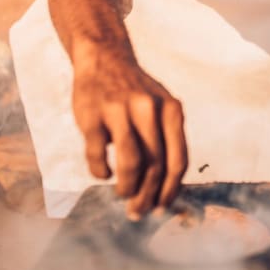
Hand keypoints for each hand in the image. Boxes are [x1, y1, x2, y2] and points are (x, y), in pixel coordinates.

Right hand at [72, 51, 187, 218]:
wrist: (104, 58)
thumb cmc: (137, 93)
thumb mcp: (161, 107)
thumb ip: (167, 140)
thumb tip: (167, 188)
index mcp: (172, 109)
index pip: (178, 160)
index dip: (171, 190)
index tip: (162, 207)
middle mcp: (149, 109)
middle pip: (155, 166)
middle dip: (147, 196)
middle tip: (138, 211)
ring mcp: (119, 111)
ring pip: (130, 164)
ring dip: (127, 188)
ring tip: (123, 195)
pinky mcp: (91, 116)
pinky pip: (98, 155)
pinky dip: (101, 171)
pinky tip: (103, 174)